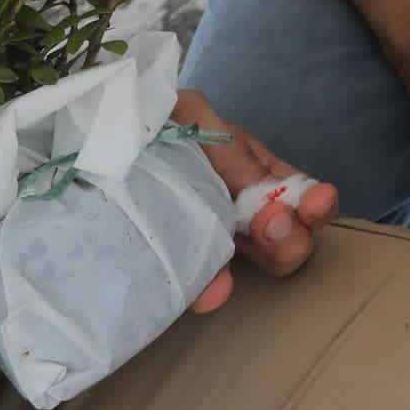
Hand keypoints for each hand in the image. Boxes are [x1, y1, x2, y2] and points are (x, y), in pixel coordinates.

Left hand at [169, 86, 339, 313]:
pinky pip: (205, 281)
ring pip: (255, 264)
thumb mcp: (196, 116)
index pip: (305, 197)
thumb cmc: (151, 121)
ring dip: (258, 261)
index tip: (313, 204)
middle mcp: (243, 210)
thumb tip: (269, 200)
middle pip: (289, 238)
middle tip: (271, 225)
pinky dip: (210, 288)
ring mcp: (211, 238)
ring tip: (246, 261)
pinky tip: (207, 293)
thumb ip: (232, 149)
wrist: (93, 145)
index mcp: (255, 172)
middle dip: (290, 237)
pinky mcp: (178, 261)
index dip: (316, 205)